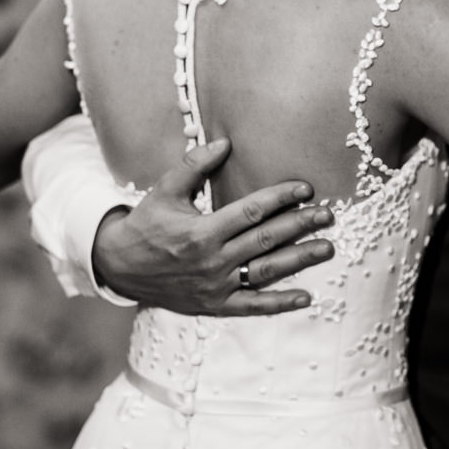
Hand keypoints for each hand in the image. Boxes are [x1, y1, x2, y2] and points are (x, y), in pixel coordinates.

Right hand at [91, 138, 334, 314]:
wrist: (119, 267)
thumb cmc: (146, 224)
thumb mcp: (164, 190)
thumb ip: (194, 165)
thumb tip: (225, 142)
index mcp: (201, 232)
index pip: (250, 211)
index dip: (280, 198)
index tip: (305, 189)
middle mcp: (211, 261)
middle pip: (265, 240)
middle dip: (300, 226)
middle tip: (328, 214)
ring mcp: (215, 286)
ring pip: (265, 272)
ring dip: (299, 260)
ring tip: (327, 247)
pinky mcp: (215, 305)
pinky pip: (252, 306)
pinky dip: (280, 304)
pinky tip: (307, 297)